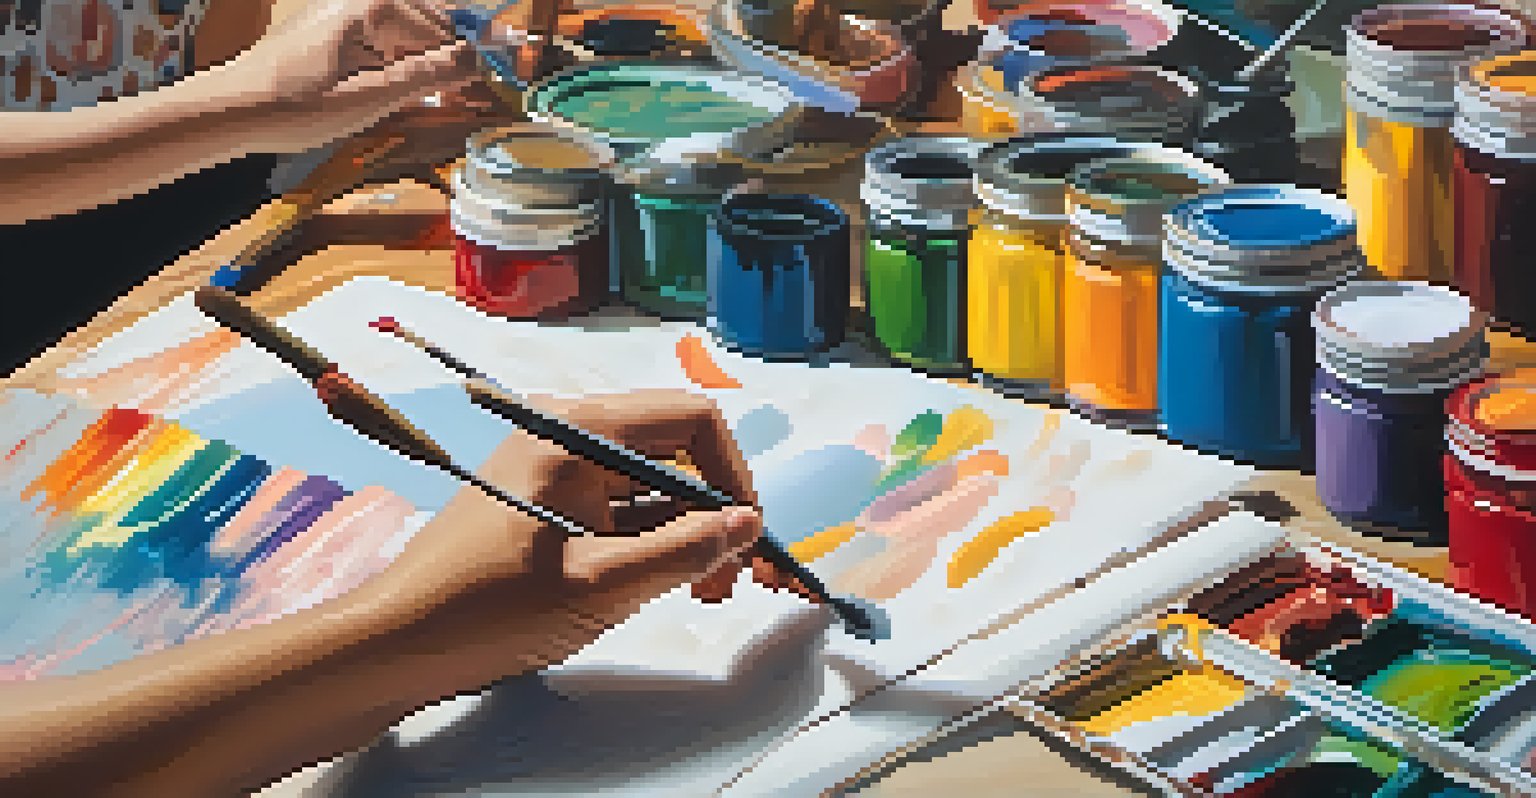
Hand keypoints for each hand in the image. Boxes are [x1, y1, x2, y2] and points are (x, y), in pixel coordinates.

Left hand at [227, 0, 483, 153]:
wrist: (231, 109)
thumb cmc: (297, 107)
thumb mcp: (372, 98)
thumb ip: (428, 75)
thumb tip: (477, 59)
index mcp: (374, 7)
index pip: (444, 32)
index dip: (468, 64)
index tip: (488, 89)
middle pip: (427, 25)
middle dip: (447, 60)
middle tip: (467, 95)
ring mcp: (341, 9)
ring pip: (404, 33)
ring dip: (421, 64)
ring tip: (433, 96)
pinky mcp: (328, 26)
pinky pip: (379, 37)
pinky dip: (395, 62)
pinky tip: (392, 88)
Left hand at [376, 390, 805, 679]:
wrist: (399, 642)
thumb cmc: (490, 608)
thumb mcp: (601, 586)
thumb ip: (684, 551)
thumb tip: (748, 523)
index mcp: (578, 431)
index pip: (693, 420)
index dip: (734, 476)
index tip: (746, 537)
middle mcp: (570, 432)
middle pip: (676, 450)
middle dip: (716, 510)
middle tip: (732, 579)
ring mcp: (557, 465)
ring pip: (653, 482)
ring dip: (689, 531)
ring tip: (703, 591)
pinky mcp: (550, 500)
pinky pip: (622, 505)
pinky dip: (654, 539)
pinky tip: (666, 582)